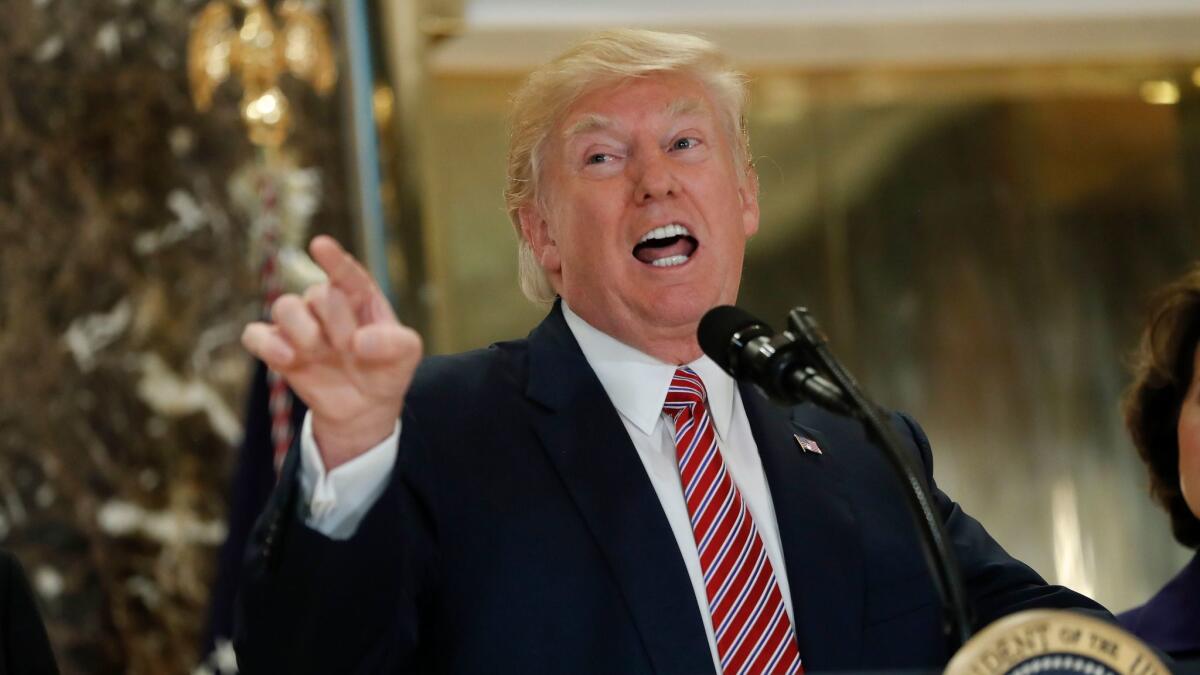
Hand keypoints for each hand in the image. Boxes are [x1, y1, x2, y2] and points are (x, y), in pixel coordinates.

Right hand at [241, 235, 421, 469]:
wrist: (364, 407)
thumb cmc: (386, 370)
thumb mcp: (407, 357)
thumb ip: (397, 344)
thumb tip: (360, 343)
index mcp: (360, 296)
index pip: (346, 272)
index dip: (334, 259)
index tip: (320, 245)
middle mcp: (327, 303)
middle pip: (319, 294)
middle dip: (337, 324)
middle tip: (351, 350)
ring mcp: (300, 324)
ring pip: (285, 306)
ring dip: (302, 331)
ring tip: (318, 353)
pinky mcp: (276, 347)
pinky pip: (256, 335)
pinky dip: (267, 344)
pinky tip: (287, 359)